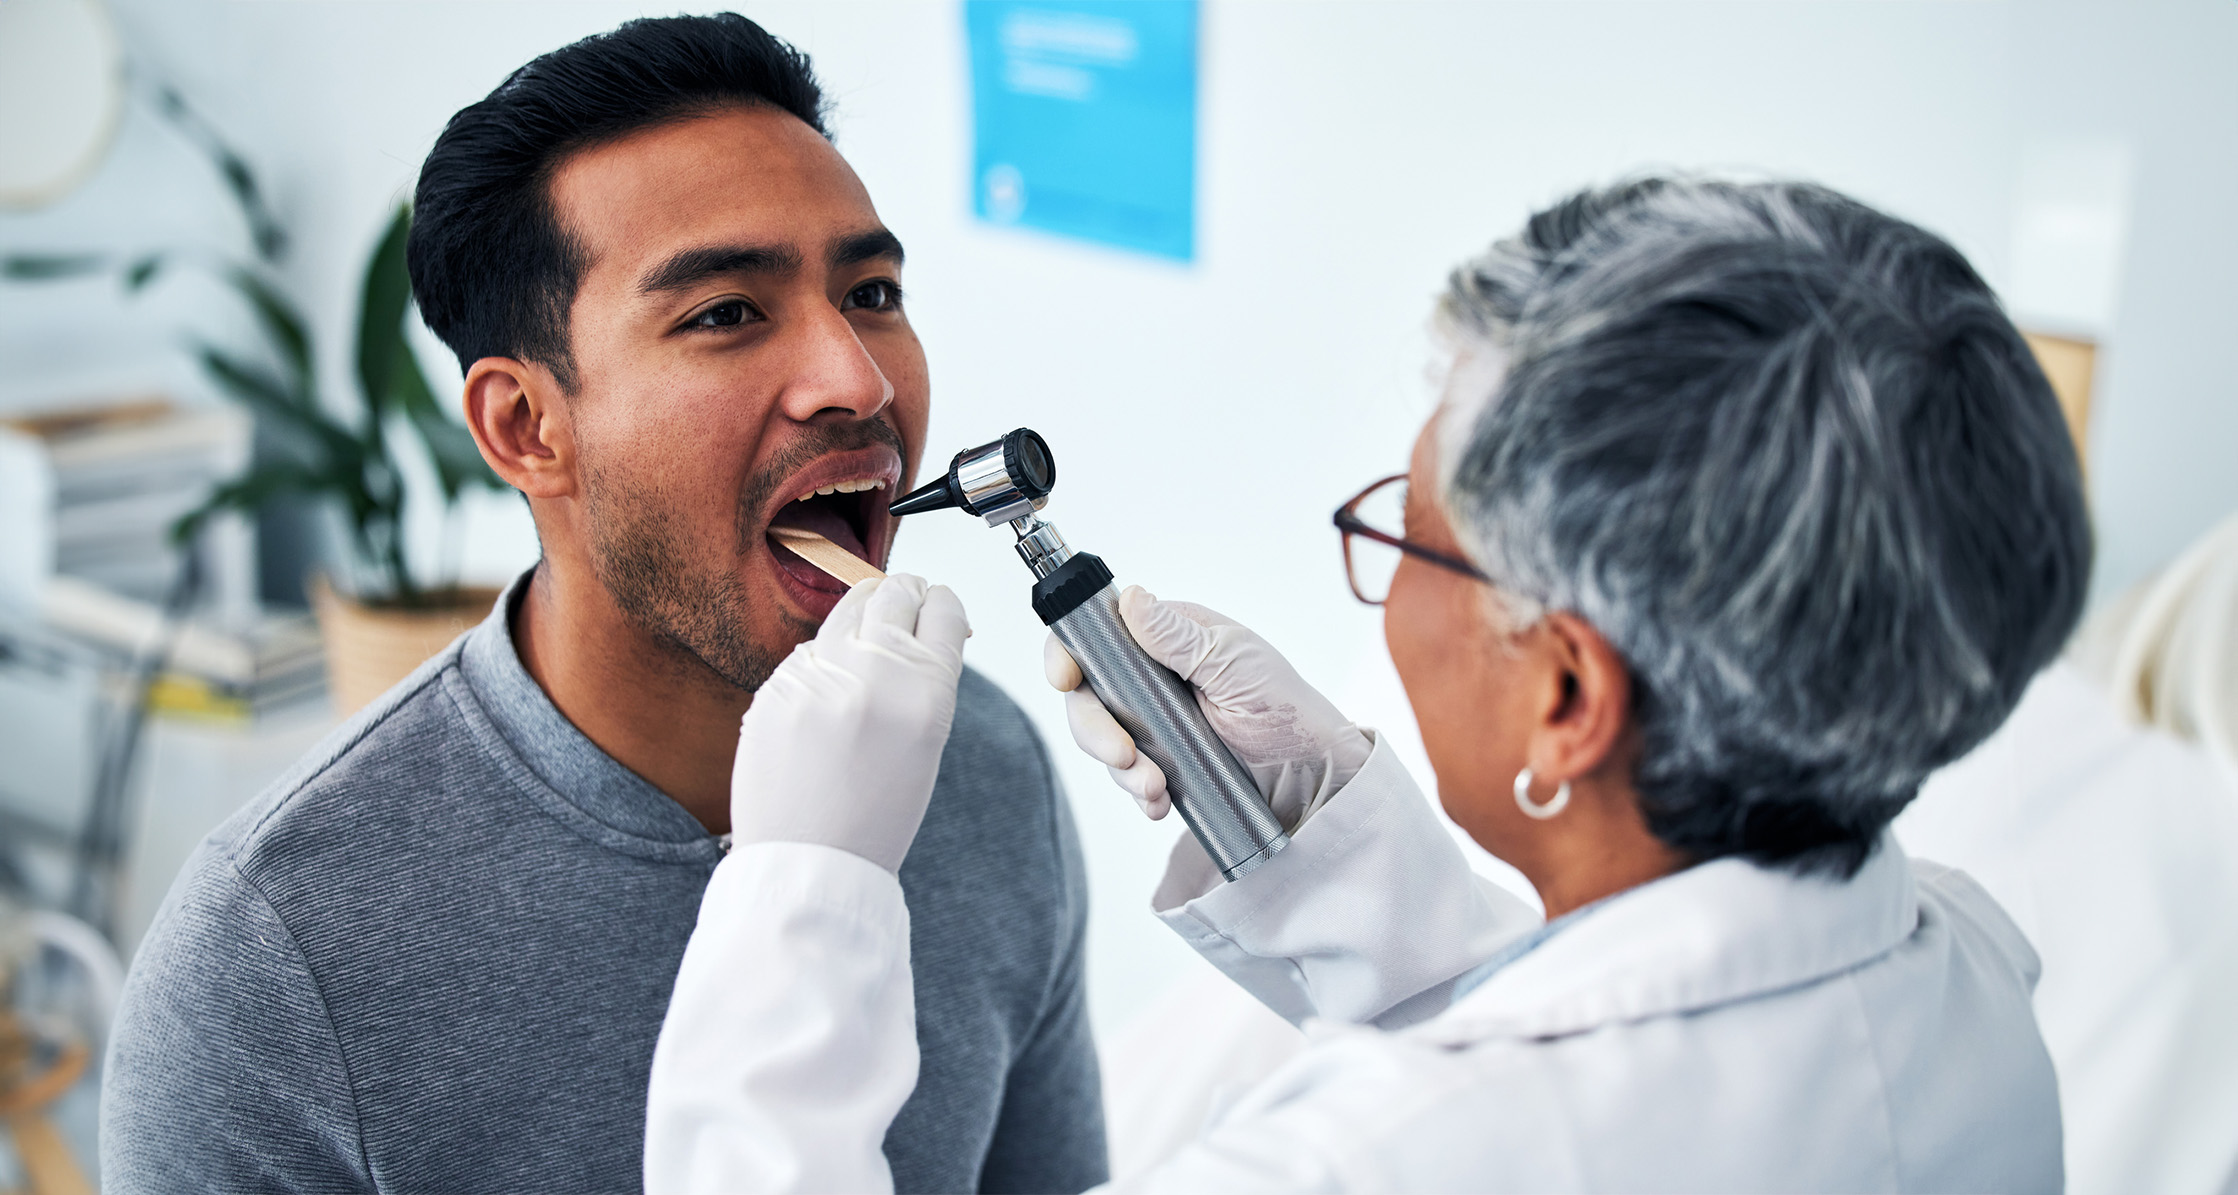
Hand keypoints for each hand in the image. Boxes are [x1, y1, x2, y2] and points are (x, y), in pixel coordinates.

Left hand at [731, 575, 970, 871]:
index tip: (935, 605)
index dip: (941, 603)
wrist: (811, 861)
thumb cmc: (874, 813)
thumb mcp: (926, 744)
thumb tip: (921, 627)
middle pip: (894, 591)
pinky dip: (823, 659)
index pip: (943, 610)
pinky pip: (808, 650)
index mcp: (926, 693)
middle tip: (904, 602)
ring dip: (862, 615)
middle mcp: (874, 673)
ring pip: (847, 609)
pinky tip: (828, 692)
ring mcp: (819, 675)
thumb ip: (925, 679)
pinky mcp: (776, 685)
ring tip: (866, 645)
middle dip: (903, 593)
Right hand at [1045, 586, 1371, 825]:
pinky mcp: (1160, 762)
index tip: (1064, 679)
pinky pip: (1127, 778)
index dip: (1068, 654)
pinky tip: (1159, 802)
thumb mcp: (1234, 664)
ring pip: (1102, 740)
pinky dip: (1137, 793)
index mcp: (1165, 639)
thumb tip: (1130, 597)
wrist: (1313, 775)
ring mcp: (1153, 723)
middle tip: (1123, 756)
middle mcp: (1151, 677)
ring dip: (1120, 769)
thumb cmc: (1284, 706)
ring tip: (1155, 786)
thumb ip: (1177, 636)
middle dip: (1095, 730)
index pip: (1095, 636)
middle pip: (1088, 696)